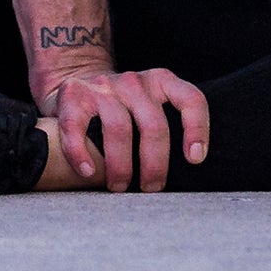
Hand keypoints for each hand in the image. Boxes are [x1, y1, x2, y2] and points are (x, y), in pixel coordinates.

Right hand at [38, 67, 208, 192]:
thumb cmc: (121, 111)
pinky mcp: (74, 93)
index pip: (190, 99)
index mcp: (160, 82)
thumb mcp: (148, 108)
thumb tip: (186, 179)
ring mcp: (103, 86)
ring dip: (121, 166)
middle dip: (155, 164)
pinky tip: (87, 170)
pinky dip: (81, 152)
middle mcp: (134, 81)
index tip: (194, 160)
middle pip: (153, 125)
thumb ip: (165, 131)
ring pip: (119, 128)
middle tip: (151, 188)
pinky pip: (78, 126)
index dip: (197, 128)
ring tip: (119, 188)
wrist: (75, 84)